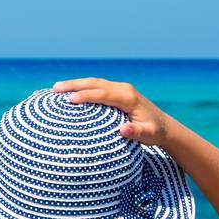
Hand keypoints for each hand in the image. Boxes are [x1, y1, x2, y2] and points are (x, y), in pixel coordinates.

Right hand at [53, 77, 174, 146]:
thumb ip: (137, 132)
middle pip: (95, 83)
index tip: (69, 99)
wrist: (164, 126)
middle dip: (74, 85)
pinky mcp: (117, 91)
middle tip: (54, 89)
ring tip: (56, 88)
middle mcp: (124, 89)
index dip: (86, 96)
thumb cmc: (155, 133)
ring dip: (75, 84)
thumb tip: (123, 129)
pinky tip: (70, 92)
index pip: (103, 94)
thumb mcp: (149, 136)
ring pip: (94, 82)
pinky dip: (82, 87)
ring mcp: (120, 88)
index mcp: (128, 98)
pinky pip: (97, 86)